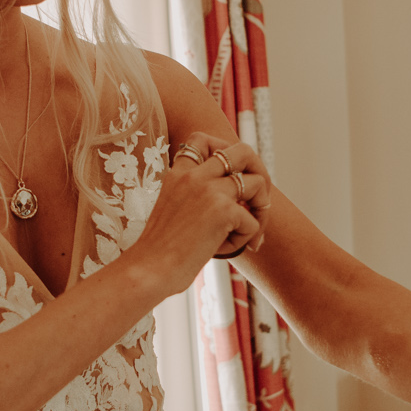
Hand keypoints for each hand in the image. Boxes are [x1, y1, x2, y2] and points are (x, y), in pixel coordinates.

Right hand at [126, 130, 267, 298]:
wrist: (149, 270)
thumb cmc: (160, 250)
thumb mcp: (174, 209)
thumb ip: (197, 195)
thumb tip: (236, 198)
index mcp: (178, 173)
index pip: (204, 139)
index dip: (225, 153)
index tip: (228, 177)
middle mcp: (194, 175)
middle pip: (244, 150)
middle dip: (260, 172)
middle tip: (257, 200)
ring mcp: (209, 190)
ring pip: (257, 183)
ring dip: (261, 210)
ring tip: (249, 233)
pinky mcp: (223, 211)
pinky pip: (253, 221)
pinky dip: (247, 238)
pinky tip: (226, 250)